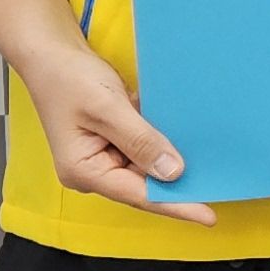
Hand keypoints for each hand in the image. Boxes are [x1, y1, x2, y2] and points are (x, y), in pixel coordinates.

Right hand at [10, 43, 216, 225]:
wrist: (52, 55)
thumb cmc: (68, 79)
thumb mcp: (107, 108)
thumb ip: (140, 140)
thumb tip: (172, 172)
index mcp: (84, 171)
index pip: (138, 196)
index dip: (176, 205)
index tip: (208, 215)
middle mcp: (93, 172)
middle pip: (143, 186)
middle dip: (177, 184)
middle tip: (217, 184)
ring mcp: (102, 159)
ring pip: (146, 168)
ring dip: (170, 160)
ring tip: (207, 163)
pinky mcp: (112, 144)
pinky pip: (142, 151)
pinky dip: (160, 144)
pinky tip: (184, 139)